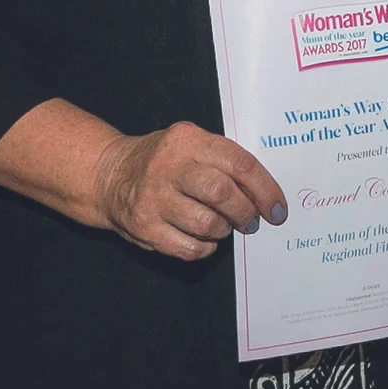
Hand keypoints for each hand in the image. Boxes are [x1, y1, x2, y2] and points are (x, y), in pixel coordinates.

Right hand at [94, 121, 286, 262]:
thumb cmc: (164, 162)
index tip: (277, 208)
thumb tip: (265, 195)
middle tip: (250, 221)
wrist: (110, 176)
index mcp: (186, 140)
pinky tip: (201, 237)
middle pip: (222, 193)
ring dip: (223, 230)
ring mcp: (153, 198)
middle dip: (245, 212)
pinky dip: (204, 247)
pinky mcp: (145, 227)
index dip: (265, 189)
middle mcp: (168, 167)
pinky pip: (190, 248)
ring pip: (207, 223)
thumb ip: (223, 161)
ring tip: (220, 225)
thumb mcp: (190, 144)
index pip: (238, 163)